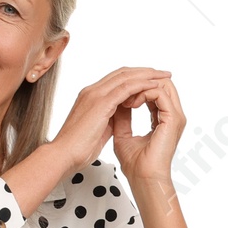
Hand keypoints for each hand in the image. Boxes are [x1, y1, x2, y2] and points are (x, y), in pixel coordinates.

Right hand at [47, 66, 173, 174]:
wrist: (63, 155)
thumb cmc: (78, 148)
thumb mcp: (98, 129)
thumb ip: (109, 118)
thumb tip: (120, 115)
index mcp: (91, 97)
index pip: (117, 80)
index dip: (136, 78)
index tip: (152, 80)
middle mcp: (93, 91)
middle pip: (123, 73)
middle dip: (145, 72)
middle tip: (163, 73)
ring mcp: (95, 94)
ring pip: (126, 76)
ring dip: (147, 75)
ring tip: (163, 76)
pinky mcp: (100, 103)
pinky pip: (125, 88)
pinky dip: (141, 85)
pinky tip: (153, 86)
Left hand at [111, 73, 186, 189]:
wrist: (142, 178)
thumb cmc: (135, 165)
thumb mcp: (123, 134)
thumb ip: (122, 116)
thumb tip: (117, 100)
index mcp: (163, 119)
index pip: (155, 91)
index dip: (137, 87)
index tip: (120, 96)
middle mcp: (172, 116)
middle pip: (162, 82)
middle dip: (141, 82)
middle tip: (124, 94)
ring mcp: (175, 117)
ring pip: (162, 83)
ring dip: (141, 86)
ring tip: (127, 100)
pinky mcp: (172, 119)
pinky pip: (159, 93)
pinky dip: (143, 93)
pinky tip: (131, 104)